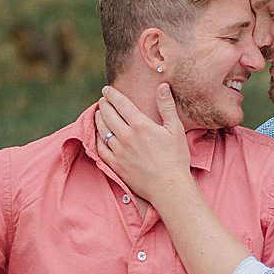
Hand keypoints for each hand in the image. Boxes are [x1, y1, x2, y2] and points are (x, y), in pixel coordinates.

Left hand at [95, 83, 191, 204]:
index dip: (112, 94)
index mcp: (141, 125)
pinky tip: (99, 135)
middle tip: (103, 100)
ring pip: (102, 130)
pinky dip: (97, 138)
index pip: (120, 104)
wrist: (169, 187)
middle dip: (104, 104)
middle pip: (108, 114)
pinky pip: (100, 148)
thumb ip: (167, 106)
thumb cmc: (176, 158)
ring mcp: (119, 151)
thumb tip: (162, 86)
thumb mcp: (176, 129)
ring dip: (99, 119)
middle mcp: (126, 136)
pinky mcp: (115, 165)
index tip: (107, 90)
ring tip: (99, 114)